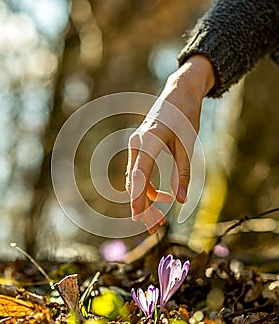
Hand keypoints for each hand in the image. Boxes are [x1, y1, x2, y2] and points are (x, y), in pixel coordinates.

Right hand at [126, 54, 214, 232]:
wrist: (179, 93)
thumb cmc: (185, 116)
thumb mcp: (188, 145)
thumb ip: (183, 172)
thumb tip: (180, 200)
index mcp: (149, 142)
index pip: (140, 176)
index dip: (139, 199)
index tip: (138, 218)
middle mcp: (137, 144)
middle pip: (136, 183)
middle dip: (144, 207)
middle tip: (154, 230)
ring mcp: (136, 146)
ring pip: (136, 181)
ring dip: (147, 200)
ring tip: (161, 221)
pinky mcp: (140, 148)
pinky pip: (140, 173)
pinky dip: (149, 188)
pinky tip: (164, 198)